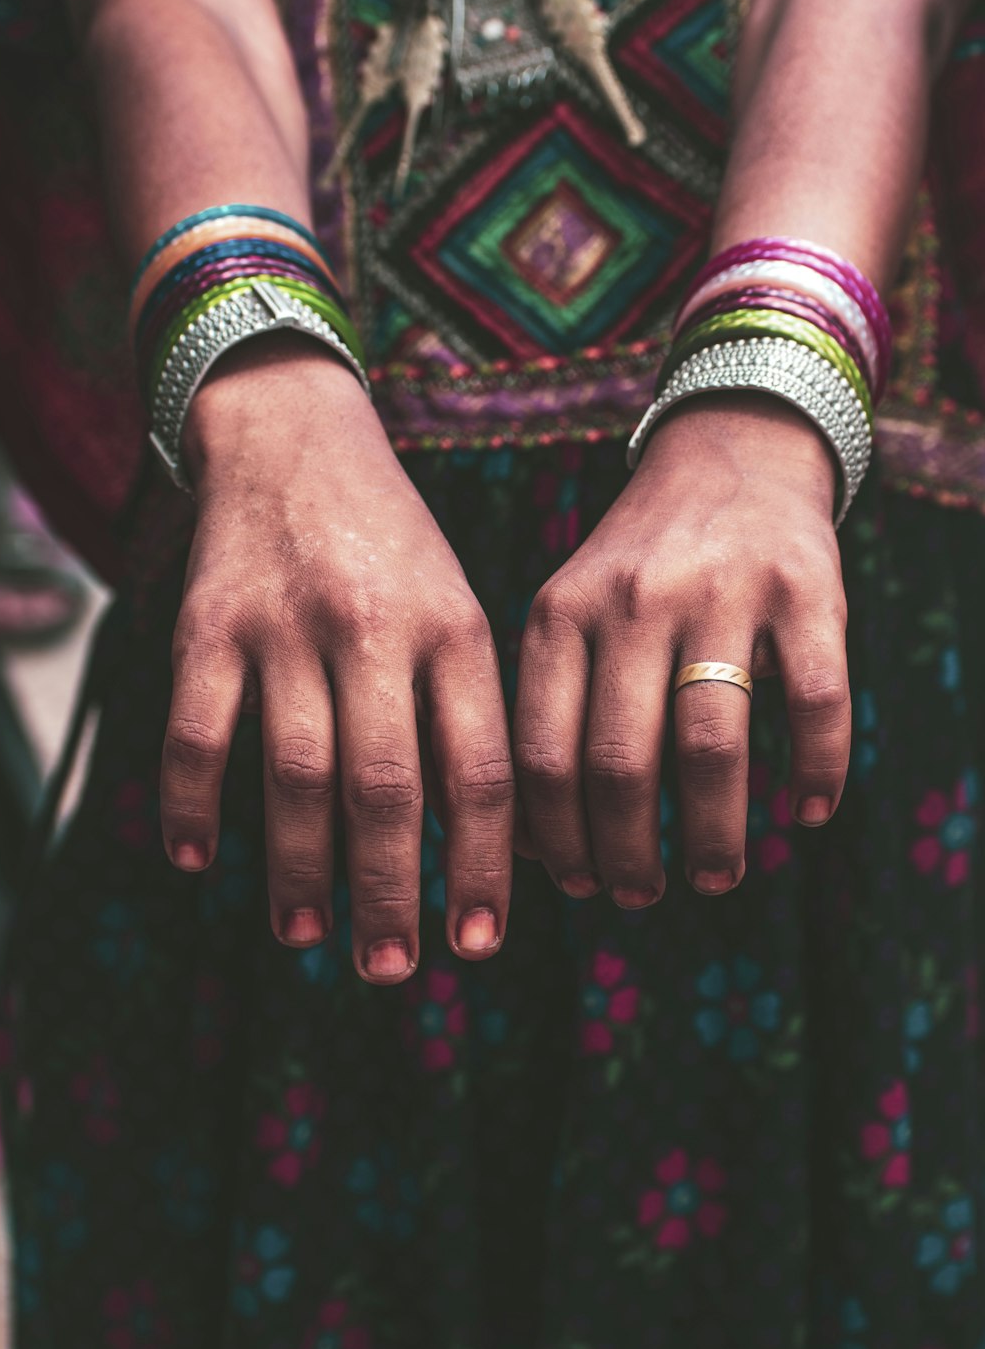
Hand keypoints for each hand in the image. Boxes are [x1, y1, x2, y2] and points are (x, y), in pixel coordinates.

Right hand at [158, 336, 513, 981]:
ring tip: (310, 934)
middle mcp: (376, 629)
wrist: (297, 436)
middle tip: (391, 967)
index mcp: (455, 630)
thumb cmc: (392, 548)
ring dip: (300, 867)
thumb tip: (494, 844)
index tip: (479, 939)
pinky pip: (195, 730)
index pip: (481, 770)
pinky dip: (192, 802)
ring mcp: (286, 626)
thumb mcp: (459, 608)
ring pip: (294, 772)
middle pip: (387, 788)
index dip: (483, 866)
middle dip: (391, 892)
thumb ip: (470, 710)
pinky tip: (198, 858)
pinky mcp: (208, 624)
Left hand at [513, 396, 850, 903]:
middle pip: (621, 764)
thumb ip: (549, 706)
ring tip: (715, 875)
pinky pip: (813, 703)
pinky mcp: (807, 589)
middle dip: (626, 855)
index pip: (542, 753)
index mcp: (562, 613)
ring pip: (710, 747)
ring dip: (713, 833)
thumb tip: (533, 847)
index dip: (557, 839)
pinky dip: (814, 770)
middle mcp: (635, 601)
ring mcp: (723, 591)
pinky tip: (807, 811)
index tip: (575, 885)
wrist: (730, 452)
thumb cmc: (638, 566)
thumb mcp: (570, 609)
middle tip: (640, 896)